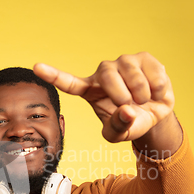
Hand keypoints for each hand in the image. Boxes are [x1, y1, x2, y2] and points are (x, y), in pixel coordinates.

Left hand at [34, 52, 173, 142]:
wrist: (155, 114)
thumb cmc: (131, 123)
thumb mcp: (120, 134)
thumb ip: (117, 128)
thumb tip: (126, 111)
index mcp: (90, 90)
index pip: (68, 83)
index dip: (53, 75)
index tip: (36, 67)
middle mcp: (103, 73)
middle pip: (106, 76)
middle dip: (121, 94)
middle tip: (130, 107)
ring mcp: (123, 62)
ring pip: (131, 73)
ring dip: (141, 93)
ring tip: (144, 101)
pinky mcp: (143, 58)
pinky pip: (152, 72)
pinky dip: (157, 88)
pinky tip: (156, 93)